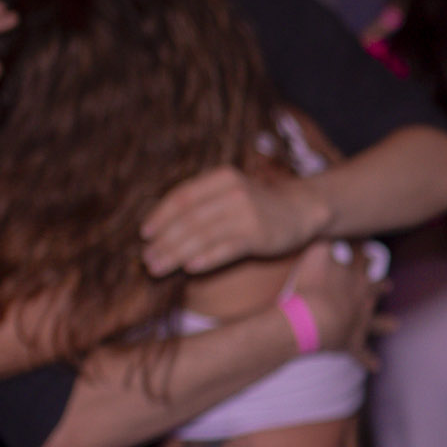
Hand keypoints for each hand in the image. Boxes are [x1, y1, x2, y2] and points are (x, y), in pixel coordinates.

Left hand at [140, 166, 328, 276]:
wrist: (301, 209)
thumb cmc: (257, 205)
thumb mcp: (229, 192)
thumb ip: (201, 203)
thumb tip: (161, 228)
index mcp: (220, 177)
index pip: (182, 196)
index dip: (160, 216)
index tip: (145, 235)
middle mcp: (232, 192)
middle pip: (189, 218)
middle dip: (164, 241)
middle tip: (147, 260)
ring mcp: (247, 213)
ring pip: (203, 235)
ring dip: (176, 253)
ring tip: (158, 268)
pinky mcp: (259, 234)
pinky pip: (226, 248)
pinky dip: (206, 258)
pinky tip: (190, 268)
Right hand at [285, 238, 383, 359]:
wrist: (312, 319)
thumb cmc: (311, 284)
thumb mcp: (316, 252)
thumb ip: (324, 238)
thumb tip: (329, 225)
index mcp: (354, 277)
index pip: (362, 262)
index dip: (365, 256)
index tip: (370, 250)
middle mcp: (362, 299)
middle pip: (374, 290)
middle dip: (380, 286)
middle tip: (388, 284)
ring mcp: (359, 322)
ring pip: (376, 323)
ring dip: (383, 323)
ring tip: (395, 325)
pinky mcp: (351, 344)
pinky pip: (362, 354)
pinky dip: (368, 360)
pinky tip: (377, 367)